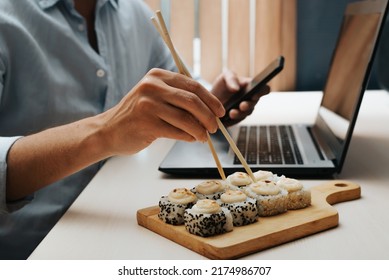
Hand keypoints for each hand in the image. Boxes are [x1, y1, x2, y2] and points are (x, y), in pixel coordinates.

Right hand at [99, 68, 224, 154]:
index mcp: (158, 75)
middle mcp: (152, 86)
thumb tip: (209, 110)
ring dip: (200, 130)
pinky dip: (189, 136)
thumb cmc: (136, 116)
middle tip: (215, 127)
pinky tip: (192, 139)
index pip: (193, 85)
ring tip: (204, 137)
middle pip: (192, 100)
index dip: (211, 99)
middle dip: (209, 116)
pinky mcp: (147, 123)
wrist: (109, 131)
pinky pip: (177, 131)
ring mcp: (148, 104)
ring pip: (186, 118)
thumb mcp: (154, 97)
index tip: (221, 111)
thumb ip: (177, 97)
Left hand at [211, 69, 269, 125]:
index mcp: (251, 87)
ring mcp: (245, 110)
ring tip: (231, 113)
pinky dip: (231, 121)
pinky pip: (236, 121)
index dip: (262, 92)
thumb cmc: (222, 85)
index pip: (263, 89)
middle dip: (248, 105)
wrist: (212, 98)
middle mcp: (250, 99)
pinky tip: (225, 120)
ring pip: (246, 113)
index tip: (254, 94)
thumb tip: (236, 89)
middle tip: (242, 105)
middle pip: (254, 103)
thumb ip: (231, 78)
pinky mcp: (237, 119)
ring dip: (239, 114)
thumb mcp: (224, 77)